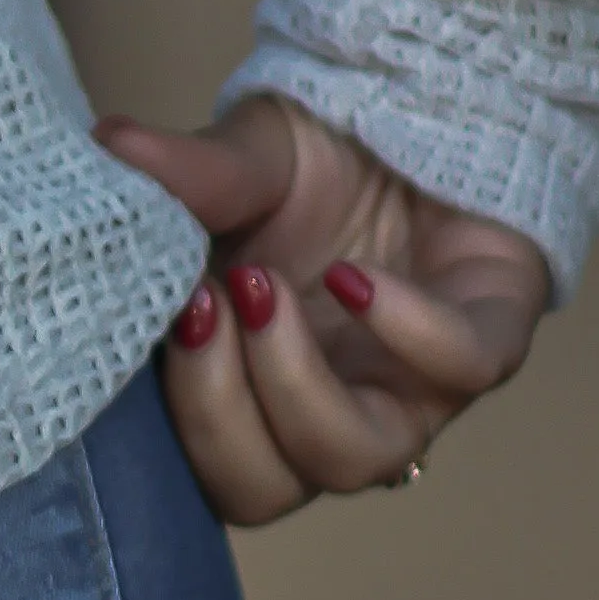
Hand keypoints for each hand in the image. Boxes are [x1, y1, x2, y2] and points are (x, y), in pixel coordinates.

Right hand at [96, 94, 547, 527]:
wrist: (423, 112)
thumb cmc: (319, 160)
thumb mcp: (242, 156)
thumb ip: (185, 172)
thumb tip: (109, 148)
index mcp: (251, 384)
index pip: (197, 463)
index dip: (170, 419)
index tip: (145, 322)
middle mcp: (324, 408)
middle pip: (263, 487)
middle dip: (217, 413)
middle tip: (200, 309)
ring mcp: (408, 387)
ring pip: (354, 458)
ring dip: (294, 383)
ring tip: (261, 286)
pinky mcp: (490, 340)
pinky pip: (457, 369)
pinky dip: (404, 330)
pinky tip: (354, 277)